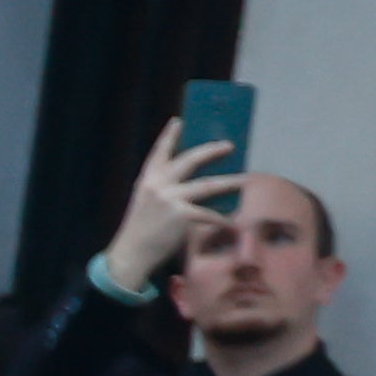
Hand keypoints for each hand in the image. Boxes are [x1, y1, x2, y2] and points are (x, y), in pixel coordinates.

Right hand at [100, 114, 239, 296]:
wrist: (131, 254)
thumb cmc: (140, 230)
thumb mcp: (145, 203)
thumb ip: (162, 189)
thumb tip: (191, 183)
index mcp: (147, 180)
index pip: (159, 152)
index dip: (169, 136)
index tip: (178, 121)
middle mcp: (158, 185)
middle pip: (189, 160)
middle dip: (211, 151)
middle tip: (228, 145)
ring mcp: (170, 199)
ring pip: (207, 185)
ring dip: (229, 182)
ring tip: (245, 179)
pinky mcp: (181, 215)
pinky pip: (208, 214)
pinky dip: (220, 220)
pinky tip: (230, 222)